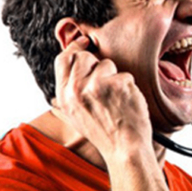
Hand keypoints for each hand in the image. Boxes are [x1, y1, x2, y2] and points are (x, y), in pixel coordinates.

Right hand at [50, 35, 153, 160]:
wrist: (124, 148)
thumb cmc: (104, 132)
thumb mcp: (76, 114)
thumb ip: (71, 90)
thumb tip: (74, 63)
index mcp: (64, 96)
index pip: (63, 59)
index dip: (74, 47)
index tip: (86, 42)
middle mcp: (76, 90)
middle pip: (84, 57)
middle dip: (97, 65)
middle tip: (107, 83)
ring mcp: (96, 86)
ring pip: (106, 64)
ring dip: (115, 78)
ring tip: (117, 100)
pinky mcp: (116, 84)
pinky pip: (124, 75)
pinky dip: (128, 87)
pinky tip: (127, 103)